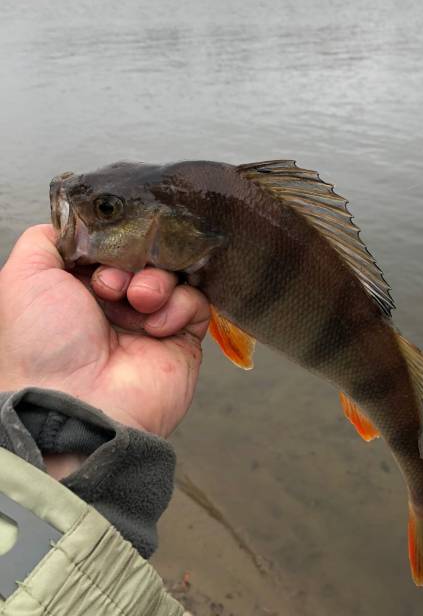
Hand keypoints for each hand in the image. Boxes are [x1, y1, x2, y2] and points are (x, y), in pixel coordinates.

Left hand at [0, 225, 209, 439]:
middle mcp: (114, 304)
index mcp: (79, 290)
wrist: (78, 404)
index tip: (101, 252)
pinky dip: (178, 306)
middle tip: (114, 283)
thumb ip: (44, 238)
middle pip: (144, 255)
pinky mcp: (182, 339)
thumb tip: (75, 221)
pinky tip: (155, 325)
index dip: (110, 241)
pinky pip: (196, 301)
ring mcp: (150, 321)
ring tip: (137, 302)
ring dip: (155, 281)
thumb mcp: (23, 278)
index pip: (110, 244)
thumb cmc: (44, 345)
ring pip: (171, 273)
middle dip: (132, 260)